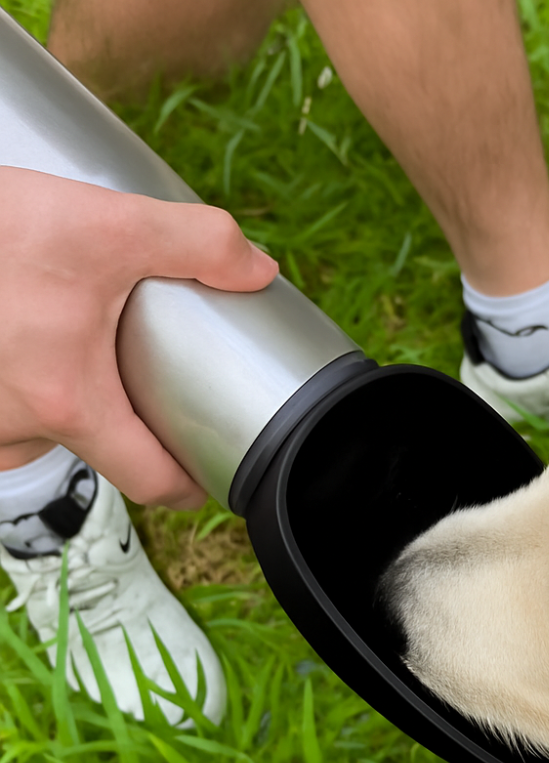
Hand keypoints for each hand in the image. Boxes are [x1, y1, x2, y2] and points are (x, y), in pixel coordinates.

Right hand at [0, 166, 278, 507]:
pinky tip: (29, 344)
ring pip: (42, 432)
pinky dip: (24, 388)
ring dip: (66, 399)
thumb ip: (198, 244)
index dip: (189, 485)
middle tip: (142, 371)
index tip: (209, 472)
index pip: (150, 482)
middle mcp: (14, 427)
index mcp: (68, 405)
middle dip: (123, 416)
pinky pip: (5, 414)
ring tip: (79, 345)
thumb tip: (257, 271)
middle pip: (97, 448)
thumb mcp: (107, 225)